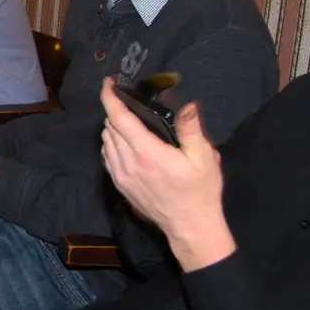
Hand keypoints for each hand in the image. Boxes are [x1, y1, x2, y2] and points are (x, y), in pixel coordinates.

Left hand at [99, 77, 234, 270]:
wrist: (190, 227)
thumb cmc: (200, 191)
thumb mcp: (205, 157)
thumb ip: (191, 129)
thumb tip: (187, 104)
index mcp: (147, 153)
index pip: (119, 118)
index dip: (110, 98)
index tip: (108, 83)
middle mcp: (128, 163)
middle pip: (109, 127)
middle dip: (115, 110)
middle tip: (127, 100)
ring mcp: (121, 176)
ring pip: (105, 142)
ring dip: (112, 127)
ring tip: (127, 119)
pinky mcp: (120, 186)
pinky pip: (107, 157)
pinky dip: (111, 144)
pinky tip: (124, 142)